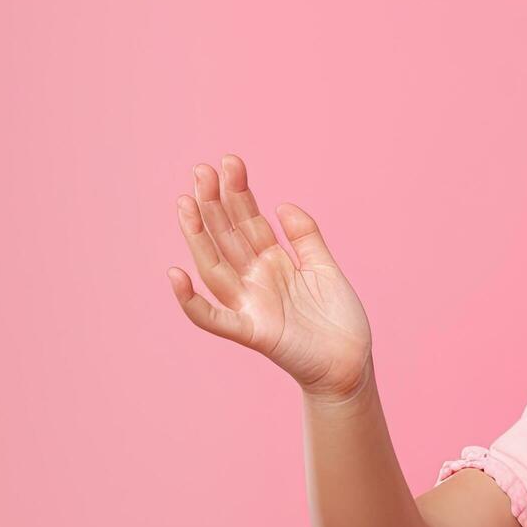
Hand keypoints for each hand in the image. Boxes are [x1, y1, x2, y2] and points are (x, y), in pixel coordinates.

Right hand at [166, 154, 373, 399]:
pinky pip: (215, 318)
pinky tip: (175, 276)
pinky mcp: (253, 332)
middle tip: (201, 170)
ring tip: (185, 203)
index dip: (238, 192)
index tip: (230, 161)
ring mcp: (251, 304)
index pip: (248, 220)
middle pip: (227, 236)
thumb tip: (281, 204)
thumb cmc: (338, 320)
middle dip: (213, 203)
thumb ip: (305, 236)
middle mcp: (255, 279)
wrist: (351, 365)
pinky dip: (192, 302)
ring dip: (197, 236)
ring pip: (215, 266)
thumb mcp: (325, 268)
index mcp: (272, 261)